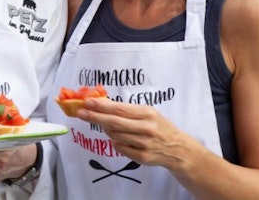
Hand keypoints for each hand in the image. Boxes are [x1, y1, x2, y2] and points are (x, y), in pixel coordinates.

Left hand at [78, 98, 197, 171]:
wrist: (178, 149)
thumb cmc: (160, 127)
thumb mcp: (149, 113)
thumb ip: (128, 110)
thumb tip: (102, 105)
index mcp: (148, 113)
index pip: (119, 109)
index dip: (101, 106)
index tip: (87, 102)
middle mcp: (146, 128)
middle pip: (113, 122)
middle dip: (94, 117)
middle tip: (80, 113)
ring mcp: (144, 143)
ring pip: (114, 136)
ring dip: (107, 131)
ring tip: (110, 127)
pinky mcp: (142, 156)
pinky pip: (119, 148)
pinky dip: (116, 142)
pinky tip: (121, 139)